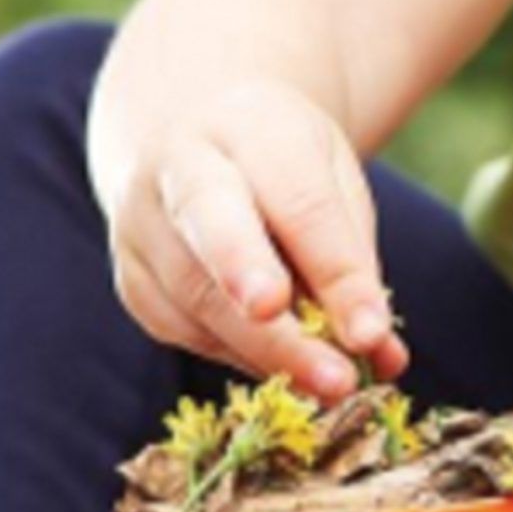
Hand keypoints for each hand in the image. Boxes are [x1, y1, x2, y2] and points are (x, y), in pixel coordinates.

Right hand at [108, 78, 410, 397]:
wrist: (187, 134)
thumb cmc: (280, 159)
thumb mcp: (330, 175)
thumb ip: (352, 257)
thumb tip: (380, 352)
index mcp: (247, 126)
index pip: (298, 202)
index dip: (336, 271)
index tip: (372, 332)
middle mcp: (178, 167)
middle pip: (217, 233)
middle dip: (269, 299)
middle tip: (320, 360)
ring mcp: (141, 223)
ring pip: (196, 299)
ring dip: (269, 354)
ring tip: (329, 386)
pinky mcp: (132, 278)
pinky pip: (183, 330)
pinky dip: (241, 357)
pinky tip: (285, 370)